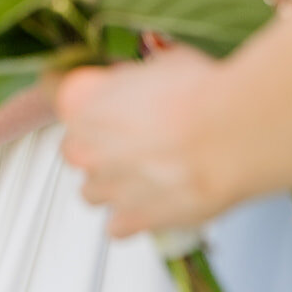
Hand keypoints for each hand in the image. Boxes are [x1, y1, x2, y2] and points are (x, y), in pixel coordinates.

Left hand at [58, 49, 220, 236]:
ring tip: (141, 174)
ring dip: (110, 184)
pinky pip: (116, 227)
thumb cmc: (199, 93)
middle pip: (74, 152)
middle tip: (124, 138)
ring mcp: (109, 188)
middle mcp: (88, 149)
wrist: (230, 132)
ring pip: (91, 193)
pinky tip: (148, 204)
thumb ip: (136, 80)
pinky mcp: (135, 220)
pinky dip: (129, 218)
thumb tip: (139, 83)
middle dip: (94, 145)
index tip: (96, 103)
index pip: (61, 103)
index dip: (82, 103)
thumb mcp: (161, 64)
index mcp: (86, 105)